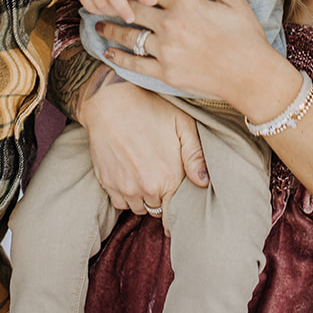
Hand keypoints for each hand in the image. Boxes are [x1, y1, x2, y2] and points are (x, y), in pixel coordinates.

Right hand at [75, 68, 208, 218]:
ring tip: (147, 174)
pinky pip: (120, 203)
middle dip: (163, 198)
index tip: (179, 198)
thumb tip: (203, 182)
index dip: (180, 207)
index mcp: (169, 178)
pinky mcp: (108, 183)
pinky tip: (131, 176)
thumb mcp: (182, 125)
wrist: (110, 101)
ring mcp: (125, 188)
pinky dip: (127, 195)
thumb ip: (196, 156)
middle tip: (163, 178)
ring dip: (144, 198)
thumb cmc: (150, 109)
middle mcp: (147, 188)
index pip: (177, 211)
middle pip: (159, 210)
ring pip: (139, 208)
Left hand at [96, 0, 293, 115]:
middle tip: (99, 2)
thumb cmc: (246, 35)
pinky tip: (109, 53)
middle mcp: (170, 25)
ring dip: (110, 30)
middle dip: (115, 5)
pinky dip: (119, 58)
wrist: (252, 76)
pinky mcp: (165, 73)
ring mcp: (166, 51)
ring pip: (129, 36)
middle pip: (133, 10)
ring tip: (98, 26)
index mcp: (185, 3)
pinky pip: (135, 63)